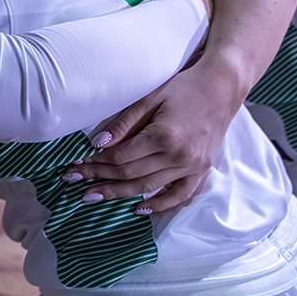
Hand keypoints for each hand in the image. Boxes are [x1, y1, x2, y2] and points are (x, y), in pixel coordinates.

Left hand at [61, 60, 239, 213]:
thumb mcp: (149, 99)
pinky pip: (180, 195)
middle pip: (130, 174)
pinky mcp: (202, 170)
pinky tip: (139, 208)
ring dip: (119, 194)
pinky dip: (161, 205)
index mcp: (163, 136)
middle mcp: (179, 155)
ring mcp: (193, 166)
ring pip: (149, 187)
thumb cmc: (183, 87)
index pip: (120, 157)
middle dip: (99, 178)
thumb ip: (123, 124)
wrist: (221, 87)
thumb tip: (96, 144)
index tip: (76, 165)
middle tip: (75, 182)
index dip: (94, 162)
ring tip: (95, 196)